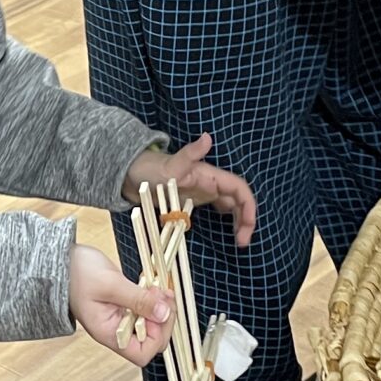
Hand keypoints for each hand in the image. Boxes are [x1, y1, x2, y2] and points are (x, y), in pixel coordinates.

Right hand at [72, 244, 172, 366]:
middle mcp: (115, 330)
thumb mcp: (110, 285)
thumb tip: (163, 314)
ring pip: (151, 323)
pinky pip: (145, 309)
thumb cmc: (75, 274)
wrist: (60, 261)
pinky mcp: (123, 305)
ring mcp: (119, 318)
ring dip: (160, 307)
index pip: (141, 354)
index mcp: (108, 333)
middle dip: (163, 319)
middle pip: (151, 339)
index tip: (160, 313)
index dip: (158, 337)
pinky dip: (153, 299)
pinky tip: (152, 286)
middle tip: (163, 296)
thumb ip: (138, 300)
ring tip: (158, 288)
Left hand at [123, 133, 258, 246]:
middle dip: (246, 220)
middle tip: (242, 243)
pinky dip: (227, 223)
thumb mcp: (170, 164)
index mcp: (211, 175)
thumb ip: (190, 153)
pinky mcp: (195, 202)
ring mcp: (204, 193)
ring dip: (238, 223)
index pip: (239, 189)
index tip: (246, 229)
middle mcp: (212, 184)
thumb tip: (207, 137)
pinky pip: (218, 212)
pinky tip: (227, 235)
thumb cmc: (151, 168)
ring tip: (239, 242)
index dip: (248, 207)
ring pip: (231, 207)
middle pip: (239, 201)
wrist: (133, 175)